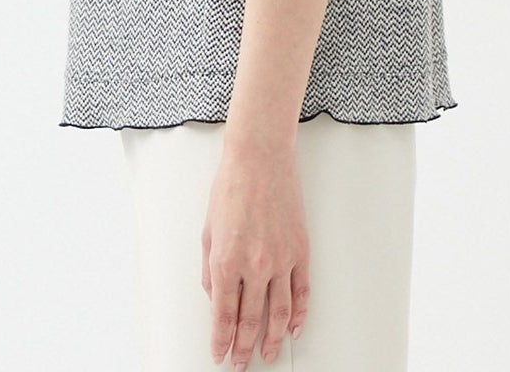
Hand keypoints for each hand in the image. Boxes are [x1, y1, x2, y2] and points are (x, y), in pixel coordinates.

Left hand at [201, 139, 309, 366]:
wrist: (259, 158)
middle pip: (250, 321)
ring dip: (272, 340)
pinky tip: (294, 328)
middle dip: (243, 348)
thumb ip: (210, 270)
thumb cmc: (230, 187)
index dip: (221, 342)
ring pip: (279, 314)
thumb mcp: (207, 231)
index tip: (219, 355)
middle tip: (240, 364)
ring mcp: (281, 260)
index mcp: (226, 262)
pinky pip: (302, 291)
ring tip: (267, 355)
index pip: (223, 316)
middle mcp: (255, 266)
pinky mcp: (300, 250)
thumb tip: (216, 298)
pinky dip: (299, 315)